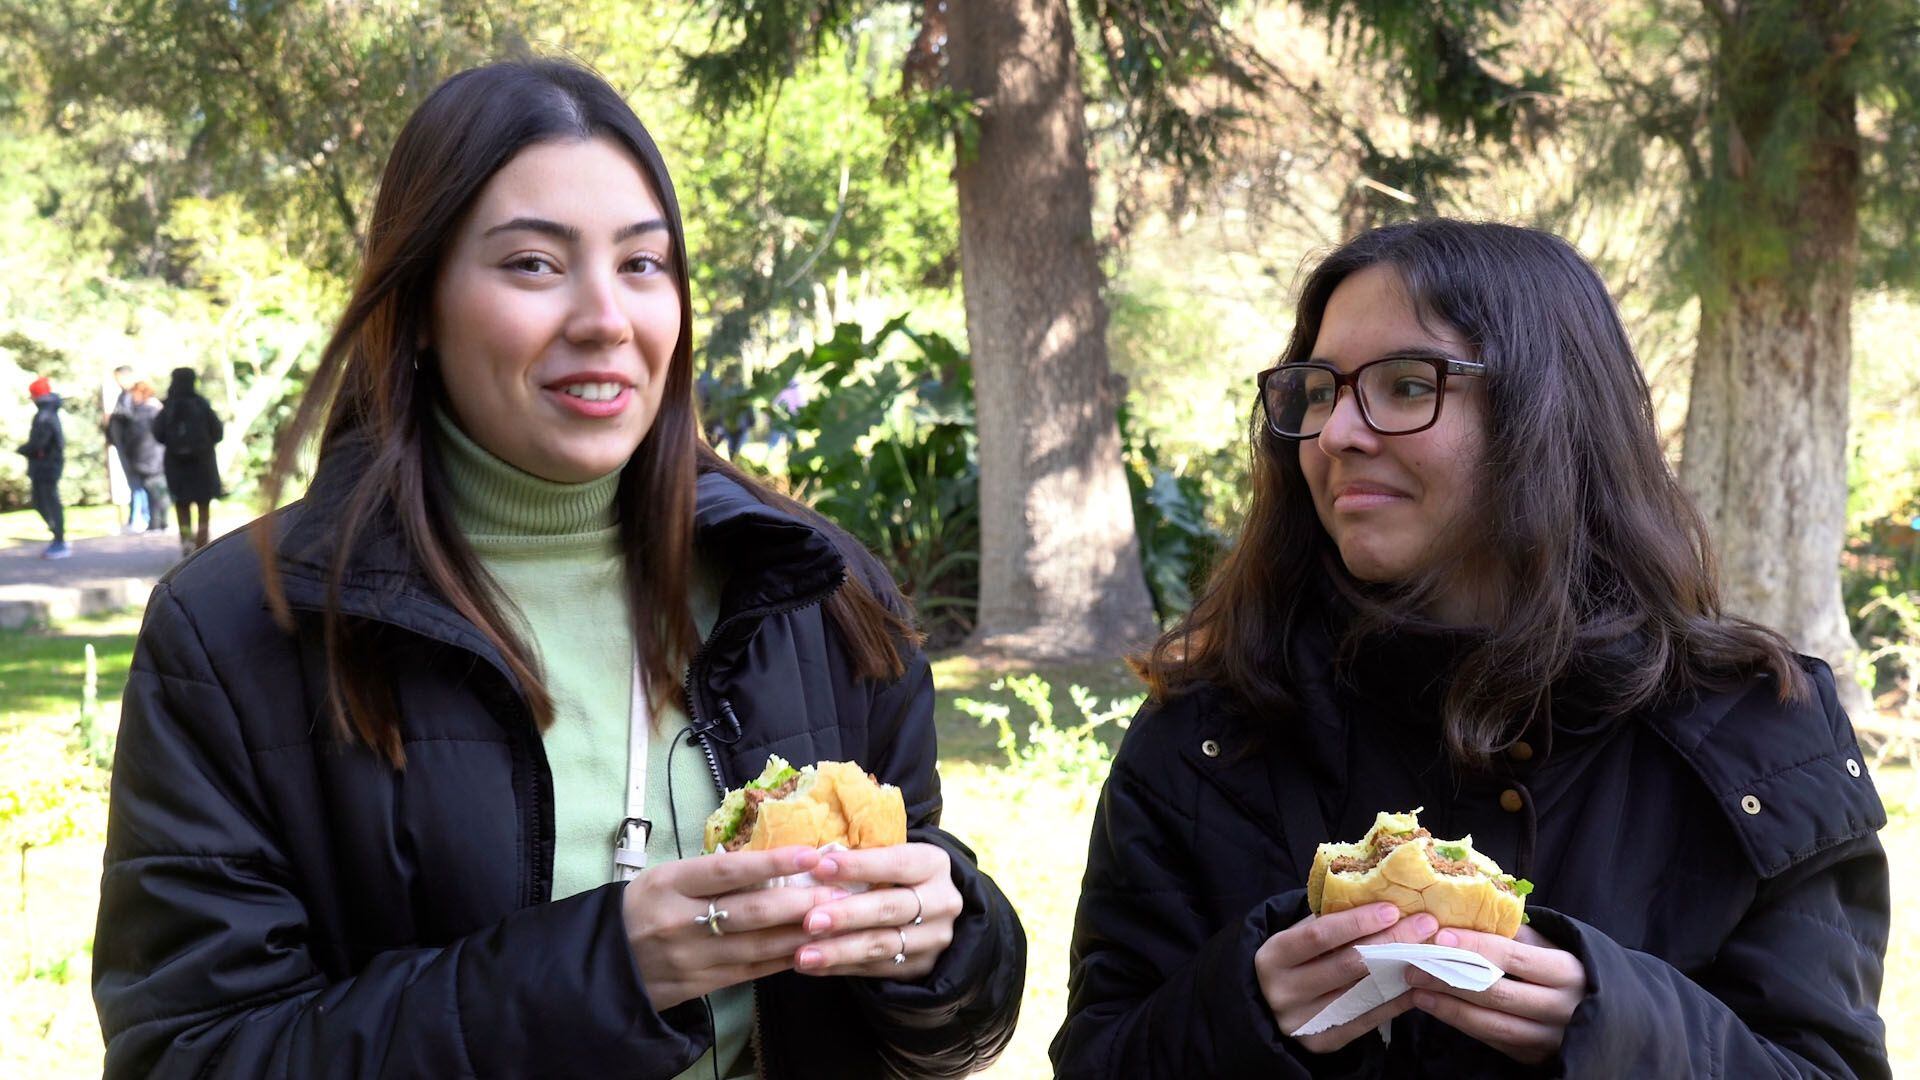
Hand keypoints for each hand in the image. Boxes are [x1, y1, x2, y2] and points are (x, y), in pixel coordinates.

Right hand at [622, 845, 848, 1010]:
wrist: (602, 962)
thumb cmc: (643, 907)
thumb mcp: (666, 878)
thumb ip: (712, 873)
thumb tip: (774, 861)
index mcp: (670, 883)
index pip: (728, 869)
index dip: (773, 862)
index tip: (812, 854)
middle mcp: (680, 920)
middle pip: (751, 911)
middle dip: (801, 901)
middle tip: (840, 891)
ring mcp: (691, 957)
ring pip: (757, 945)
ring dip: (800, 933)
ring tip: (836, 919)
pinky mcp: (700, 985)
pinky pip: (750, 972)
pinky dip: (782, 959)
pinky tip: (809, 948)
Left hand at [790, 843, 961, 979]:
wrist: (928, 907)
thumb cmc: (893, 873)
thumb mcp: (889, 855)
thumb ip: (859, 858)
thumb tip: (810, 862)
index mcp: (934, 864)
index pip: (896, 863)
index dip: (858, 866)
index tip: (819, 867)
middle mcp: (942, 901)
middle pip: (890, 908)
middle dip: (847, 915)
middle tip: (809, 921)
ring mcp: (935, 937)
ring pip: (883, 945)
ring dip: (839, 950)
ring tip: (803, 955)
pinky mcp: (922, 966)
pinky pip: (876, 969)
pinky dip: (840, 967)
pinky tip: (812, 966)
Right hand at [1255, 903, 1439, 1052]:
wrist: (1267, 1004)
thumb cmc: (1292, 959)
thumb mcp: (1295, 936)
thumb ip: (1327, 922)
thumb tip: (1382, 902)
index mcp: (1272, 957)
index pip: (1318, 936)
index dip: (1357, 922)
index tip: (1392, 909)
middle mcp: (1283, 991)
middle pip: (1347, 965)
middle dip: (1390, 941)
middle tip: (1425, 924)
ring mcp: (1301, 1021)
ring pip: (1360, 993)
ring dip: (1399, 970)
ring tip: (1427, 951)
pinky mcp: (1321, 1042)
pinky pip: (1365, 1019)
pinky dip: (1394, 1001)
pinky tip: (1414, 984)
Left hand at [1406, 926, 1585, 1063]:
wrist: (1600, 1011)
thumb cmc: (1564, 967)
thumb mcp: (1551, 943)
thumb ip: (1516, 932)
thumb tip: (1467, 915)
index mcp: (1568, 971)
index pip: (1513, 957)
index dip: (1474, 946)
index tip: (1439, 936)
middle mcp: (1562, 1008)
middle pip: (1496, 993)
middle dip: (1449, 978)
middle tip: (1413, 965)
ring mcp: (1549, 1037)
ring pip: (1491, 1023)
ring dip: (1447, 1006)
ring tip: (1415, 989)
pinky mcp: (1534, 1056)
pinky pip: (1491, 1039)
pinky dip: (1460, 1022)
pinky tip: (1435, 1006)